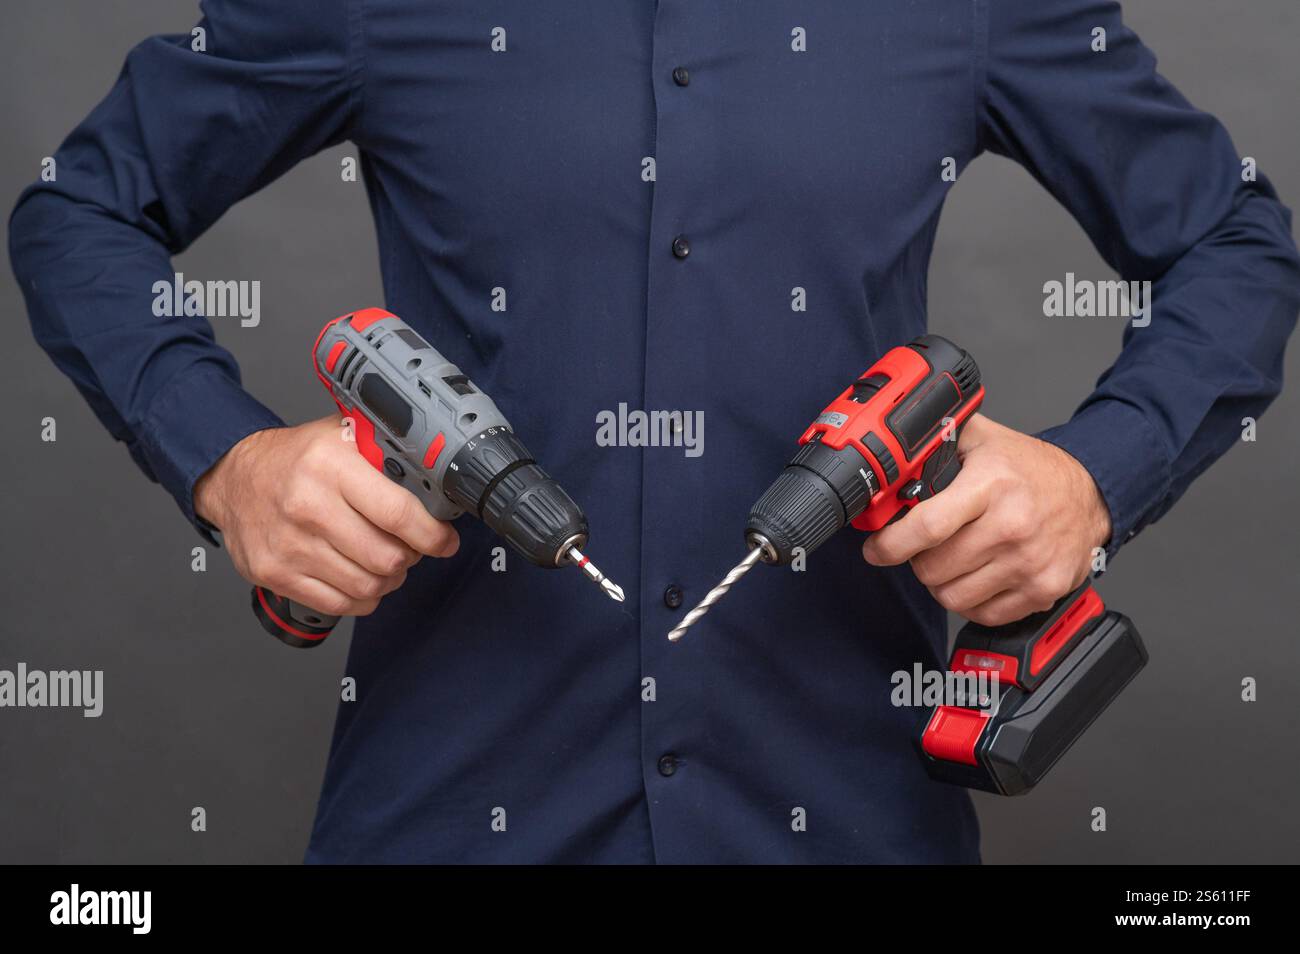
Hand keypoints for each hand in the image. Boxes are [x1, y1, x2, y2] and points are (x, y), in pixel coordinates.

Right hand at [194, 415, 458, 616]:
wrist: (234, 478)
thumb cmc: (296, 459)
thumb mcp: (343, 436)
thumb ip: (387, 450)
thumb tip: (439, 471)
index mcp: (330, 465)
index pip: (397, 513)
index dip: (431, 534)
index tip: (444, 540)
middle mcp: (307, 505)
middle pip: (386, 557)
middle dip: (411, 558)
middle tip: (413, 548)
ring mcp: (288, 545)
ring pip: (367, 586)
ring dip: (389, 580)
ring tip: (388, 563)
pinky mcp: (274, 573)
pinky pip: (338, 604)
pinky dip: (362, 599)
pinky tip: (363, 579)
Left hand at [862, 413, 1109, 626]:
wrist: (1090, 493)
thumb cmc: (1030, 469)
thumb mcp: (981, 439)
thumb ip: (936, 442)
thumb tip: (891, 455)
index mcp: (992, 485)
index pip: (928, 526)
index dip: (892, 543)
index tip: (876, 548)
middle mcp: (1012, 526)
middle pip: (933, 567)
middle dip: (917, 559)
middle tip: (925, 547)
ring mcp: (1029, 563)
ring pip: (952, 596)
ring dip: (941, 582)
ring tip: (952, 560)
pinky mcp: (1043, 590)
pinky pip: (982, 613)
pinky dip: (969, 601)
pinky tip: (975, 576)